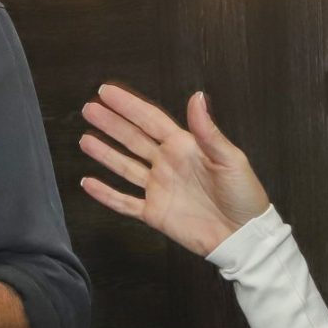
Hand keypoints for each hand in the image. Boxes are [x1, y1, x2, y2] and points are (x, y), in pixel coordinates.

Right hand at [78, 85, 269, 257]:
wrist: (242, 237)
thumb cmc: (243, 195)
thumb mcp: (230, 159)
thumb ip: (208, 131)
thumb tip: (197, 97)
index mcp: (185, 146)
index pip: (150, 120)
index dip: (128, 105)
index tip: (106, 91)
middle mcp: (167, 164)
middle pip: (133, 139)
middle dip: (111, 123)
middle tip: (89, 108)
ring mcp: (159, 188)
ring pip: (124, 166)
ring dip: (105, 153)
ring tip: (84, 139)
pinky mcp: (154, 213)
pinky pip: (124, 202)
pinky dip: (105, 194)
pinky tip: (88, 182)